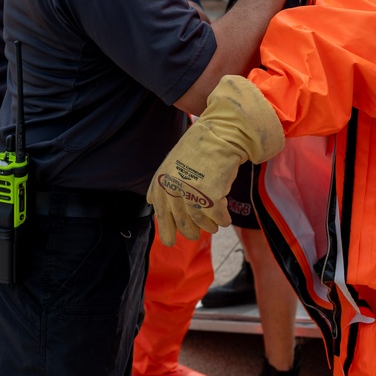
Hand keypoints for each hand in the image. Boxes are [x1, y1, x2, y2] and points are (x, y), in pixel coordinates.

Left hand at [148, 76, 283, 245]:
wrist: (221, 134)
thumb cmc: (199, 149)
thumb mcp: (171, 164)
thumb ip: (162, 185)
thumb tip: (151, 203)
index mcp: (161, 184)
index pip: (162, 217)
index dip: (168, 231)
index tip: (171, 241)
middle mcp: (173, 191)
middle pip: (182, 225)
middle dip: (191, 233)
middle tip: (196, 235)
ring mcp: (192, 195)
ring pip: (202, 225)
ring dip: (209, 227)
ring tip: (213, 226)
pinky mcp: (212, 198)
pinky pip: (219, 219)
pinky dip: (223, 220)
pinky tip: (225, 217)